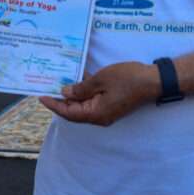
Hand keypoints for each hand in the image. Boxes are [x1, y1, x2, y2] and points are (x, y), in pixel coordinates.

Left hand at [39, 62, 159, 126]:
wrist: (153, 81)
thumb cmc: (127, 79)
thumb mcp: (101, 80)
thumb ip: (81, 88)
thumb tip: (65, 93)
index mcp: (95, 113)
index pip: (69, 112)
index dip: (54, 104)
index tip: (41, 96)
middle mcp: (99, 116)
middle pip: (75, 110)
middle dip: (61, 99)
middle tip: (47, 85)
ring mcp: (106, 111)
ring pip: (83, 104)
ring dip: (72, 94)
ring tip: (59, 81)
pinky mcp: (111, 104)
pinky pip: (93, 100)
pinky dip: (84, 91)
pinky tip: (78, 78)